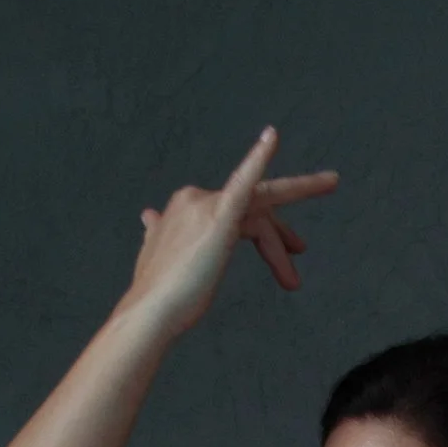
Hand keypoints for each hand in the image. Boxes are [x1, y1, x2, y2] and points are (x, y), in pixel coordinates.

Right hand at [119, 128, 338, 336]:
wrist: (151, 310)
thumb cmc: (158, 294)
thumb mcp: (159, 255)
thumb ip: (158, 233)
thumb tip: (147, 216)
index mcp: (186, 206)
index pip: (237, 212)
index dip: (265, 235)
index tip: (282, 258)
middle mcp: (196, 199)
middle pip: (253, 210)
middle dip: (278, 233)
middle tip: (299, 250)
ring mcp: (207, 205)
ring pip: (260, 217)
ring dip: (280, 248)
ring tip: (292, 283)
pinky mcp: (219, 216)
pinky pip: (244, 180)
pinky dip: (259, 156)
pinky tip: (272, 137)